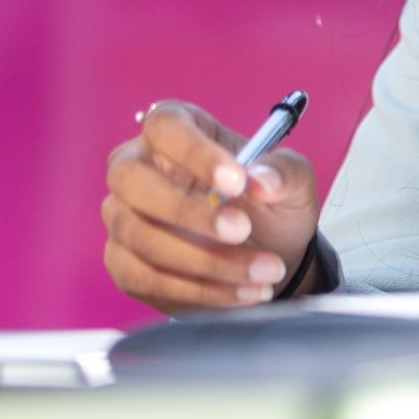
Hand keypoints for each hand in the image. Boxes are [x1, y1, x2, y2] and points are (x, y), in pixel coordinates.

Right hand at [103, 100, 320, 312]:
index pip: (165, 126)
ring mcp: (124, 217)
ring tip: (262, 271)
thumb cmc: (270, 203)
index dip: (195, 152)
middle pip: (129, 179)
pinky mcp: (124, 263)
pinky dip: (198, 291)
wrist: (268, 253)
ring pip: (141, 238)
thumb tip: (262, 179)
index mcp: (179, 130)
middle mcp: (139, 168)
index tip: (238, 181)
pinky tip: (241, 292)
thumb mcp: (293, 181)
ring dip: (205, 261)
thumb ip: (284, 172)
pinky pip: (146, 279)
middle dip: (186, 211)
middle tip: (241, 230)